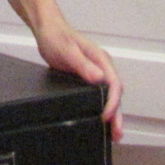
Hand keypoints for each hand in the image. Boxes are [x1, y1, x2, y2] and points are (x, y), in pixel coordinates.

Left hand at [36, 24, 124, 141]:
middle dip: (117, 114)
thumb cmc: (57, 37)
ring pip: (109, 96)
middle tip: (117, 134)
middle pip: (115, 94)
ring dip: (113, 114)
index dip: (112, 103)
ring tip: (113, 134)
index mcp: (101, 60)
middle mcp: (102, 67)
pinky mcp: (88, 78)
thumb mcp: (68, 51)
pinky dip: (103, 108)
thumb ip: (82, 64)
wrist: (47, 30)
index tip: (107, 116)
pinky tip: (101, 120)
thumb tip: (99, 78)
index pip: (114, 84)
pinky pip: (100, 95)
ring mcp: (96, 73)